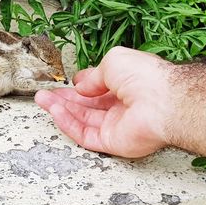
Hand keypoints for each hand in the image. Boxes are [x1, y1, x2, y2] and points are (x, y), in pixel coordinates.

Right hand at [35, 46, 176, 157]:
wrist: (163, 101)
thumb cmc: (147, 77)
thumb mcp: (113, 62)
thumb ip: (93, 75)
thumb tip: (81, 84)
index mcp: (125, 85)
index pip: (96, 88)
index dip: (79, 86)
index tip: (64, 84)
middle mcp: (120, 106)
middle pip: (85, 106)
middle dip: (63, 99)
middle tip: (45, 94)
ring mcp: (116, 125)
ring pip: (82, 120)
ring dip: (61, 110)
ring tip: (43, 101)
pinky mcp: (112, 142)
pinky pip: (84, 135)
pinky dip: (68, 124)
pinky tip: (55, 112)